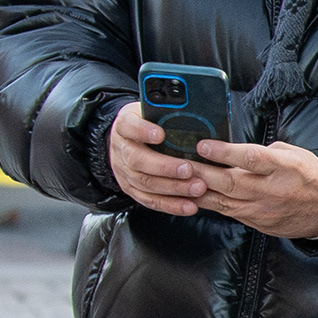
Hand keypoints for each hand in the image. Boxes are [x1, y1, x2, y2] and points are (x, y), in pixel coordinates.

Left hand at [108, 102, 317, 238]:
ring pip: (223, 201)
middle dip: (200, 172)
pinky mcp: (258, 224)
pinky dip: (209, 204)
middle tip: (178, 162)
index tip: (202, 144)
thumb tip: (236, 150)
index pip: (249, 159)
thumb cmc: (312, 176)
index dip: (223, 152)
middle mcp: (272, 191)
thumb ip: (264, 152)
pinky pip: (229, 213)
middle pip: (229, 182)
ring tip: (177, 181)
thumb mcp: (294, 154)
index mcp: (284, 168)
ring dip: (198, 191)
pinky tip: (193, 197)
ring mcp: (264, 211)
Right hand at [109, 100, 209, 216]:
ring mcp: (124, 171)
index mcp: (125, 125)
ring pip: (145, 183)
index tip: (160, 134)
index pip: (129, 126)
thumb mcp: (152, 111)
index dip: (143, 130)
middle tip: (189, 169)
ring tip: (196, 188)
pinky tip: (188, 205)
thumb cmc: (147, 124)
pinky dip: (171, 205)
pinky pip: (150, 200)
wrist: (126, 140)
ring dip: (173, 188)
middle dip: (165, 167)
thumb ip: (168, 113)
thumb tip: (197, 114)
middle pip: (137, 160)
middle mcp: (121, 149)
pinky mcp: (131, 188)